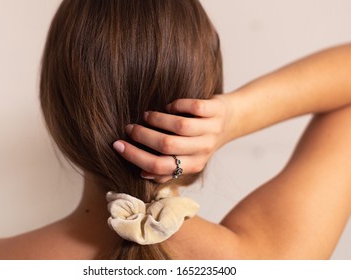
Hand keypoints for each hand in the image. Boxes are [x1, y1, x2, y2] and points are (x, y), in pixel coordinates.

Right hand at [112, 94, 232, 182]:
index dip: (135, 157)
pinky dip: (177, 105)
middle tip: (129, 128)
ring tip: (147, 115)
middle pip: (166, 145)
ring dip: (157, 119)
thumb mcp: (188, 159)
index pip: (159, 166)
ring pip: (178, 126)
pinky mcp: (215, 111)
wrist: (232, 121)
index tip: (118, 146)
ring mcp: (211, 130)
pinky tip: (169, 106)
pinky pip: (193, 107)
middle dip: (142, 136)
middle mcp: (203, 150)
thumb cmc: (201, 140)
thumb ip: (167, 169)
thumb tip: (142, 172)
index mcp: (193, 166)